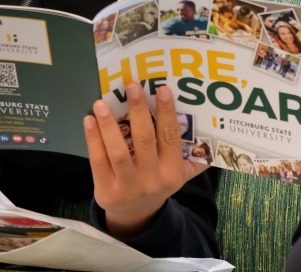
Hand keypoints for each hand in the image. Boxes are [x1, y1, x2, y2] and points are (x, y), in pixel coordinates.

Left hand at [84, 81, 207, 237]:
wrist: (136, 215)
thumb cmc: (158, 182)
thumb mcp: (180, 174)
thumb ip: (193, 156)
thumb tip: (210, 126)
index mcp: (172, 171)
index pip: (170, 137)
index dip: (166, 113)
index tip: (162, 89)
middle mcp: (152, 179)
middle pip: (144, 140)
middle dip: (138, 111)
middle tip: (132, 85)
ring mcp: (127, 187)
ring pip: (118, 151)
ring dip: (109, 125)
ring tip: (101, 102)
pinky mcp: (106, 190)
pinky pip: (98, 161)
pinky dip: (93, 139)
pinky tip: (89, 120)